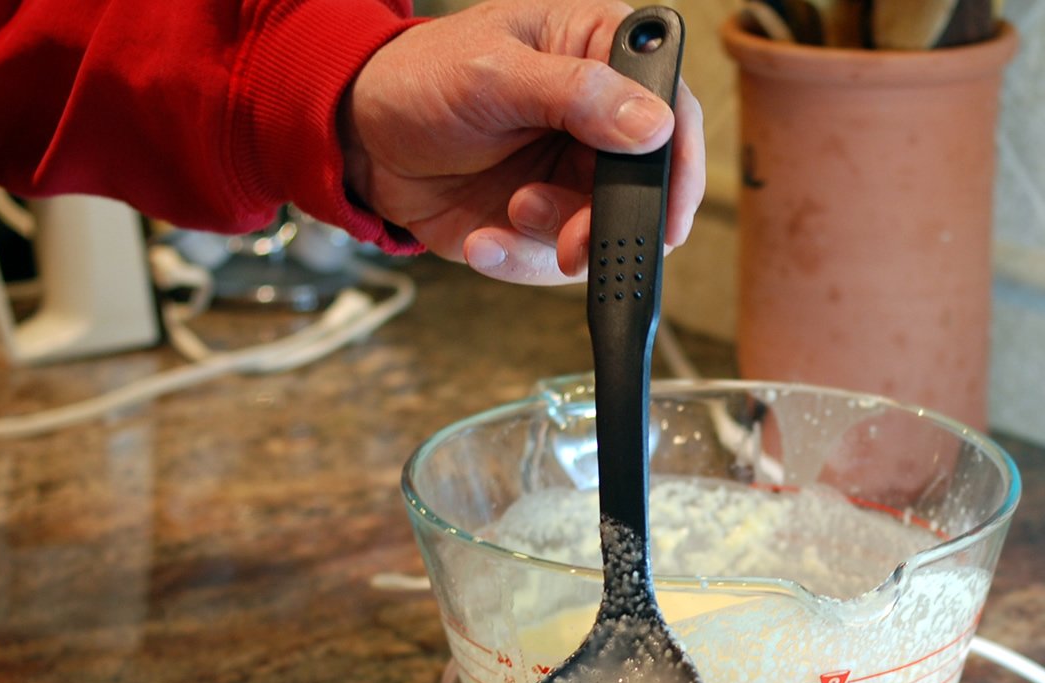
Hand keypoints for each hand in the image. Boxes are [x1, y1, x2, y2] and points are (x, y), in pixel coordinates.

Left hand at [340, 0, 705, 284]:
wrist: (363, 138)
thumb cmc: (421, 79)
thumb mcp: (494, 74)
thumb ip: (576, 95)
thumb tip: (652, 123)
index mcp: (602, 58)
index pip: (673, 109)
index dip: (681, 165)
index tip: (668, 213)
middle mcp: (598, 125)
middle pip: (645, 190)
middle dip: (606, 223)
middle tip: (571, 239)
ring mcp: (573, 179)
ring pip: (602, 236)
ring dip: (554, 240)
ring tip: (509, 212)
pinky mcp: (544, 226)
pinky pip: (553, 263)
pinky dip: (519, 261)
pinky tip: (484, 239)